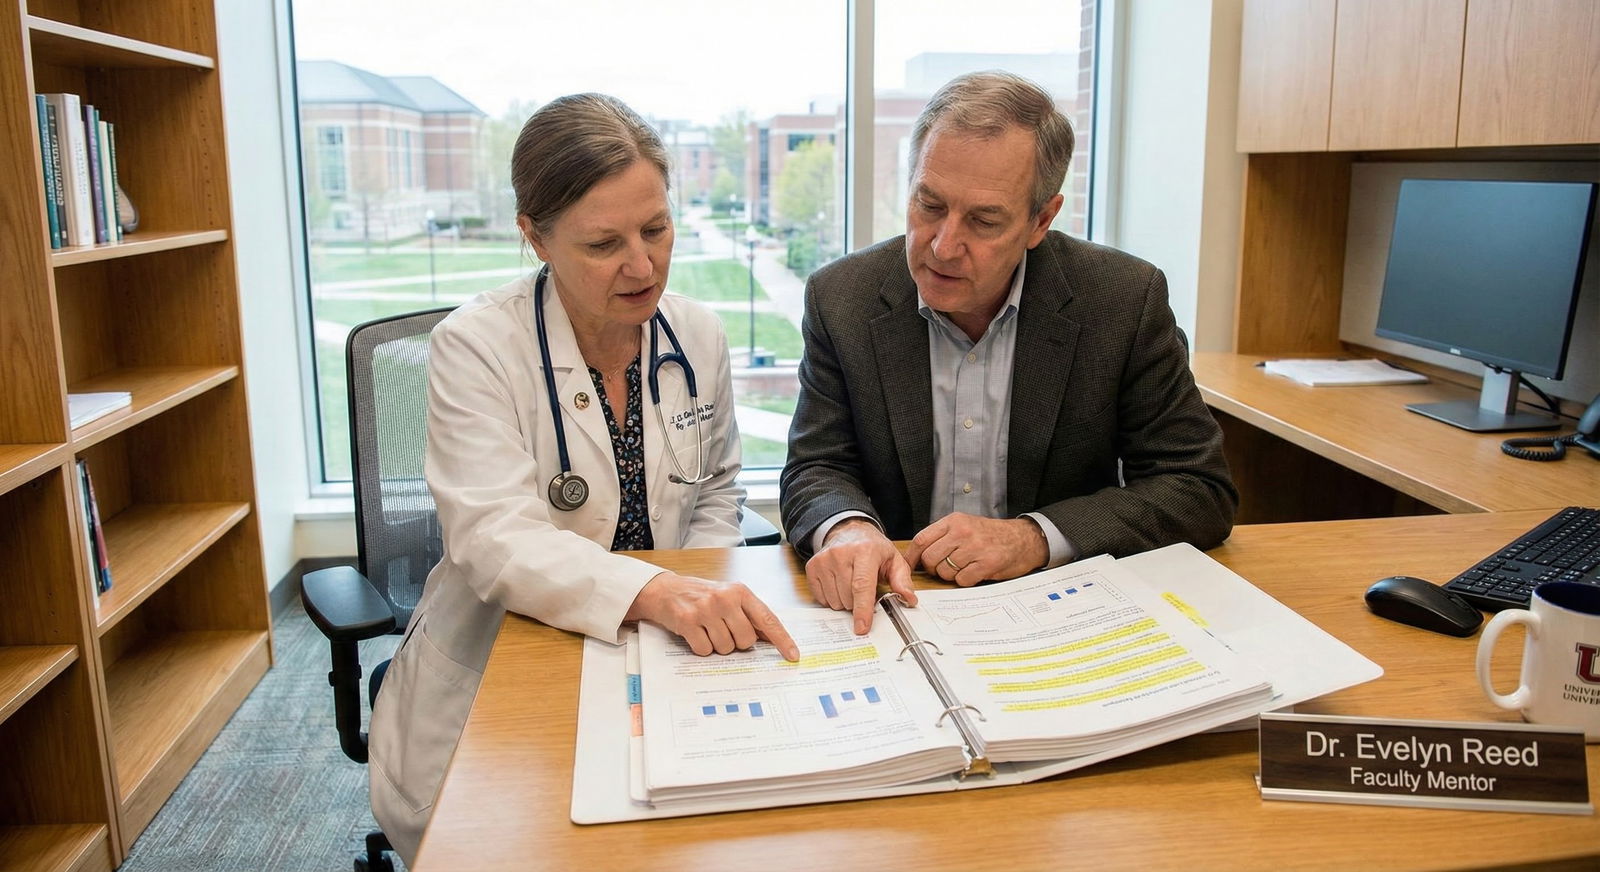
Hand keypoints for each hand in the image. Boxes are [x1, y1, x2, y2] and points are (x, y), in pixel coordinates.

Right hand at [626, 572, 798, 660]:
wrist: (665, 590)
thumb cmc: (702, 596)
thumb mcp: (729, 597)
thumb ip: (750, 615)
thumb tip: (773, 639)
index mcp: (740, 591)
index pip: (767, 619)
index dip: (782, 640)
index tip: (793, 656)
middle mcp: (725, 598)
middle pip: (746, 641)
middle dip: (736, 642)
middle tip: (722, 630)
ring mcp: (706, 610)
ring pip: (725, 648)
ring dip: (717, 645)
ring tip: (707, 629)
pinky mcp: (688, 621)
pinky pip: (704, 650)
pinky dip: (700, 648)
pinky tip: (695, 633)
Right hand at [805, 519, 916, 633]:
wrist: (848, 530)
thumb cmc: (873, 548)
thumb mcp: (893, 560)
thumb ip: (902, 580)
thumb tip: (909, 599)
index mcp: (865, 551)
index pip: (862, 585)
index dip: (862, 609)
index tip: (862, 627)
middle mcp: (841, 553)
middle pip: (848, 597)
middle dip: (858, 603)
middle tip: (864, 589)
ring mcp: (824, 559)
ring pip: (834, 600)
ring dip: (845, 601)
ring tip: (851, 585)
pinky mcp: (812, 566)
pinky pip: (821, 598)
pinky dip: (832, 598)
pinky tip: (838, 584)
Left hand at [905, 514, 1048, 585]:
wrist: (1023, 539)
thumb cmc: (992, 535)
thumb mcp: (965, 525)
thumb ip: (943, 536)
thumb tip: (918, 556)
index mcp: (954, 521)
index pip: (922, 539)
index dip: (913, 556)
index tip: (910, 566)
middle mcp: (963, 532)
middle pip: (930, 558)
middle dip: (934, 569)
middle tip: (945, 568)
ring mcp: (975, 548)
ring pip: (944, 571)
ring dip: (951, 575)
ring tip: (965, 567)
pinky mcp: (986, 564)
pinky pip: (962, 580)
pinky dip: (965, 580)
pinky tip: (975, 572)